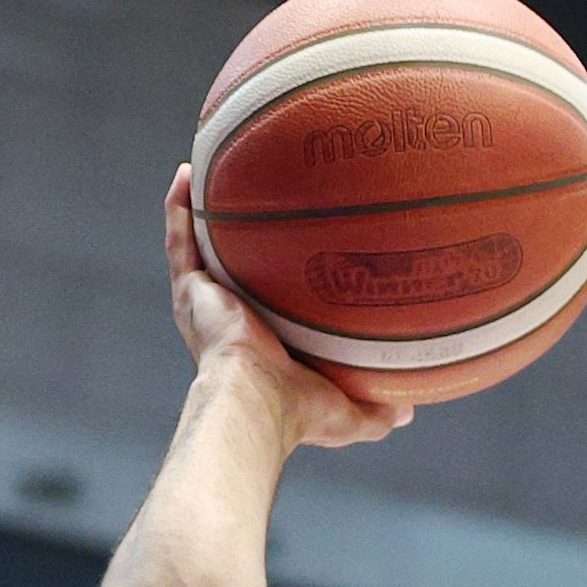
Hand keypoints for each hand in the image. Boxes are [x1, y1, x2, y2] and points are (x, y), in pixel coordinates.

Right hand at [165, 174, 414, 453]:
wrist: (256, 402)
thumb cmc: (296, 413)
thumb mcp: (346, 413)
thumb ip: (376, 411)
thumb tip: (408, 410)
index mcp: (257, 343)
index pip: (264, 303)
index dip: (273, 278)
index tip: (289, 247)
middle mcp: (227, 319)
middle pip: (229, 268)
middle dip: (235, 239)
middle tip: (250, 202)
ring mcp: (205, 303)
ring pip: (198, 247)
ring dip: (201, 213)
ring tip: (207, 174)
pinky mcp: (188, 292)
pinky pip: (180, 242)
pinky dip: (179, 208)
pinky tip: (185, 174)